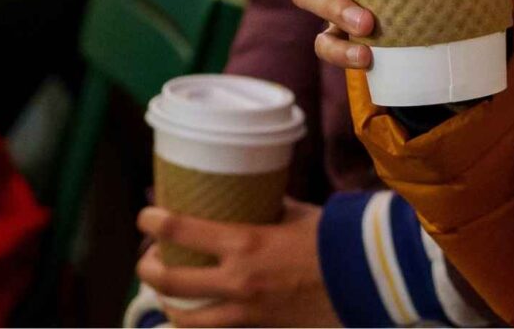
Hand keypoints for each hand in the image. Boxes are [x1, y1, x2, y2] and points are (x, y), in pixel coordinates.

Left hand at [134, 200, 331, 326]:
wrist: (368, 281)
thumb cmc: (333, 240)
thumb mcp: (294, 213)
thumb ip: (267, 208)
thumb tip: (248, 197)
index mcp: (244, 244)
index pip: (181, 229)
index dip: (153, 221)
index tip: (145, 215)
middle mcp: (238, 281)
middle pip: (171, 281)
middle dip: (149, 270)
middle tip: (147, 260)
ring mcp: (247, 312)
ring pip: (188, 318)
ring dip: (170, 305)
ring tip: (166, 295)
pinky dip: (203, 323)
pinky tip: (200, 315)